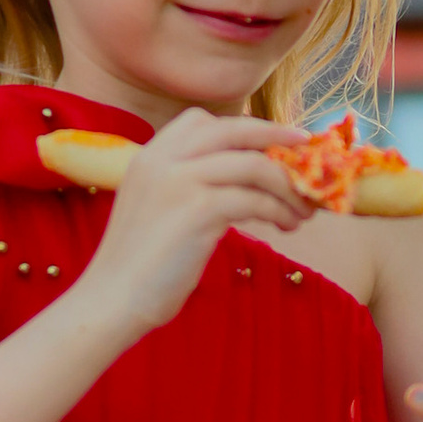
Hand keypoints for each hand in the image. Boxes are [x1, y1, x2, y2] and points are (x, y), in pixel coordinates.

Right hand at [64, 110, 313, 342]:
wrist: (113, 300)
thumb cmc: (140, 265)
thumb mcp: (157, 209)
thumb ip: (189, 185)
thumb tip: (248, 179)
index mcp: (150, 155)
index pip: (202, 121)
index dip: (245, 127)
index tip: (276, 142)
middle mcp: (162, 159)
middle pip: (234, 130)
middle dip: (277, 139)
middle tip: (309, 156)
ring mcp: (179, 181)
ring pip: (253, 166)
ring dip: (287, 186)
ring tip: (303, 210)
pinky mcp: (197, 210)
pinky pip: (254, 200)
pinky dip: (279, 211)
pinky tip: (286, 226)